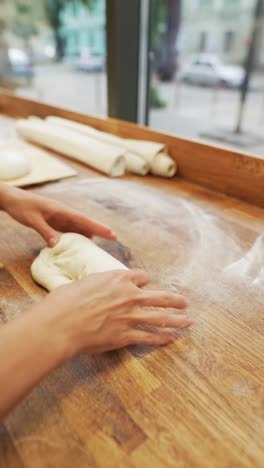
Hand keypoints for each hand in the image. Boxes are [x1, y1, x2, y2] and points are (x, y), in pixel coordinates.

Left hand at [0, 184, 114, 245]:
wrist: (13, 199)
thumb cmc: (22, 207)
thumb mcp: (32, 220)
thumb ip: (45, 231)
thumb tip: (57, 245)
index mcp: (61, 210)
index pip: (83, 220)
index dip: (97, 227)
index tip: (109, 232)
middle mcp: (64, 213)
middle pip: (85, 222)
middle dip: (99, 229)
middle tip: (114, 236)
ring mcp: (61, 217)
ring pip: (80, 225)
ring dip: (91, 231)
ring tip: (104, 239)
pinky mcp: (55, 221)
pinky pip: (71, 228)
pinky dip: (79, 234)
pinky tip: (85, 240)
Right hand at [40, 269, 191, 355]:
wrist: (61, 323)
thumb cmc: (66, 301)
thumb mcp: (83, 282)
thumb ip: (98, 284)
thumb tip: (97, 287)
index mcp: (118, 278)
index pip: (142, 276)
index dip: (144, 281)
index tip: (145, 285)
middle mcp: (129, 295)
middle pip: (160, 296)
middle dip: (175, 300)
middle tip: (185, 302)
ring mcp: (130, 316)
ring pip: (161, 317)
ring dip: (177, 320)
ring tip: (189, 321)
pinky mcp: (126, 336)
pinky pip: (149, 337)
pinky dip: (161, 339)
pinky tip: (171, 339)